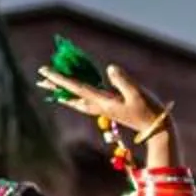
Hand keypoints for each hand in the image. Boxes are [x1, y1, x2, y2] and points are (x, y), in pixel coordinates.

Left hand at [39, 60, 169, 139]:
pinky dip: (76, 94)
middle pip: (72, 95)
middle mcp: (99, 105)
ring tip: (51, 86)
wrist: (155, 128)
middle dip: (56, 86)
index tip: (45, 71)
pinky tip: (74, 92)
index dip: (59, 78)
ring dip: (64, 91)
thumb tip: (110, 68)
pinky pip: (86, 98)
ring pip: (77, 98)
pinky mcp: (109, 107)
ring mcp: (103, 107)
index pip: (76, 87)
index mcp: (102, 101)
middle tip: (40, 78)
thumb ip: (124, 81)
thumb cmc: (148, 111)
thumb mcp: (137, 95)